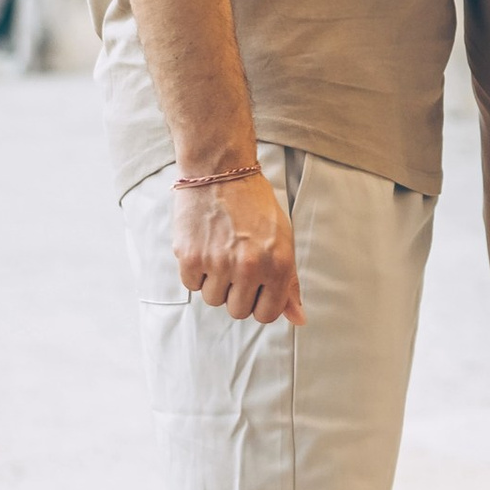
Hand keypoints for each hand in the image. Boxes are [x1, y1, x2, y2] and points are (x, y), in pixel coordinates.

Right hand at [172, 167, 302, 324]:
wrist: (220, 170)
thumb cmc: (255, 205)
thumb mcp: (282, 239)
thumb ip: (289, 283)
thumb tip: (298, 319)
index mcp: (278, 264)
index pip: (266, 314)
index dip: (258, 303)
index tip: (254, 286)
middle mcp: (249, 266)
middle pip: (237, 311)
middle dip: (235, 293)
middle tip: (235, 264)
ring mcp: (219, 263)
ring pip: (213, 299)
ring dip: (214, 281)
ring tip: (219, 251)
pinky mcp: (191, 256)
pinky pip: (191, 284)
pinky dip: (195, 270)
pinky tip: (204, 245)